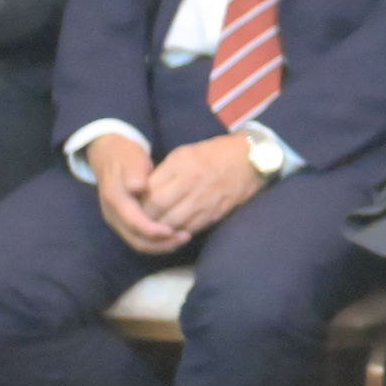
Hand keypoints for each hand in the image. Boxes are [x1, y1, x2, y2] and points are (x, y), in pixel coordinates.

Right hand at [86, 131, 188, 254]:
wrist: (110, 158)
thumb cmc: (126, 157)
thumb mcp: (131, 160)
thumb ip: (135, 173)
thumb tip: (139, 186)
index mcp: (114, 200)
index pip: (134, 222)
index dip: (153, 230)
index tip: (172, 230)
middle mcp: (114, 215)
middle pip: (136, 239)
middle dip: (160, 243)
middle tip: (184, 237)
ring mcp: (118, 221)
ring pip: (139, 242)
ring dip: (161, 245)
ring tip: (182, 238)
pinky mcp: (125, 223)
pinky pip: (140, 238)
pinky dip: (157, 241)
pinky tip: (174, 236)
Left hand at [140, 132, 266, 237]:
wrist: (249, 160)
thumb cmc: (214, 153)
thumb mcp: (184, 154)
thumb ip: (164, 172)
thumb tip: (144, 191)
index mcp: (180, 165)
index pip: (150, 191)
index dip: (138, 202)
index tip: (135, 205)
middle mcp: (190, 183)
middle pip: (157, 210)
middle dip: (145, 218)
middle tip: (140, 220)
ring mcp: (203, 201)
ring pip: (171, 223)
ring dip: (159, 229)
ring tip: (154, 227)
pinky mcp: (214, 213)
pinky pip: (190, 228)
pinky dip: (178, 231)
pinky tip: (173, 230)